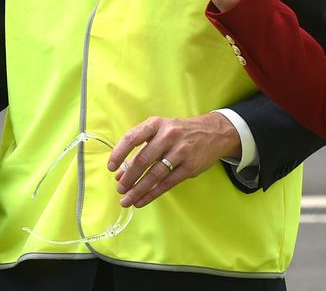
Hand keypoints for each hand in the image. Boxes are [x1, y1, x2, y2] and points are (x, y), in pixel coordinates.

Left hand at [107, 112, 241, 207]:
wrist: (214, 132)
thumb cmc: (180, 132)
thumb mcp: (160, 130)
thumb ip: (140, 148)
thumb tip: (120, 172)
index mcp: (156, 124)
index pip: (132, 137)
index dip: (119, 153)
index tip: (111, 168)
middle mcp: (168, 136)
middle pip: (143, 159)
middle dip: (128, 177)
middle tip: (119, 189)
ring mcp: (180, 151)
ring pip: (155, 174)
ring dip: (138, 190)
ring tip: (127, 199)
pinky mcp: (190, 167)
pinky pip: (167, 183)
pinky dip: (152, 194)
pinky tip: (142, 201)